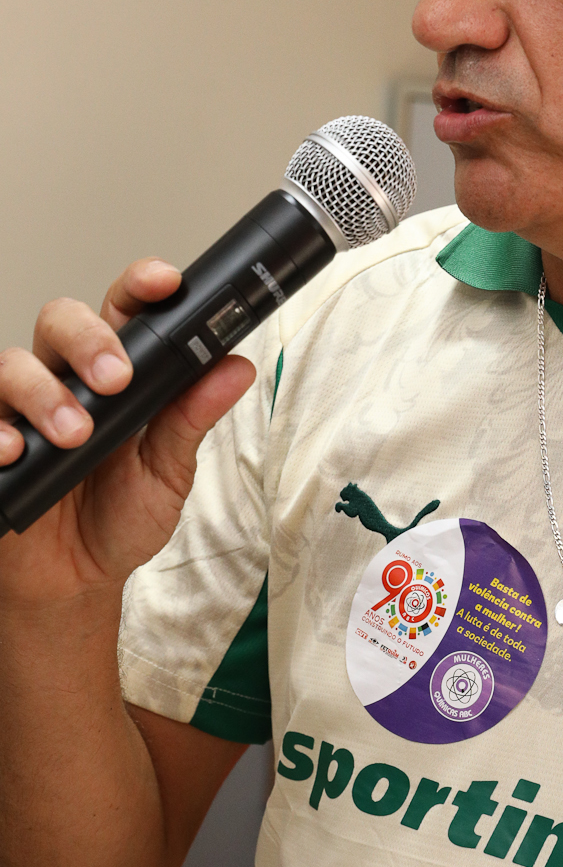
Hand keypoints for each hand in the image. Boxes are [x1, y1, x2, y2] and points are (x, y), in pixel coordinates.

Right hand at [0, 260, 254, 601]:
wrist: (74, 583)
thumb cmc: (120, 518)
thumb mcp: (167, 473)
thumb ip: (192, 419)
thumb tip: (235, 368)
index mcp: (117, 375)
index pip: (124, 311)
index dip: (141, 286)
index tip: (164, 283)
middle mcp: (65, 380)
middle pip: (62, 319)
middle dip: (88, 337)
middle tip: (116, 378)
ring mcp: (21, 410)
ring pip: (13, 363)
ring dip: (45, 393)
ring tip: (75, 434)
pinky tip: (15, 451)